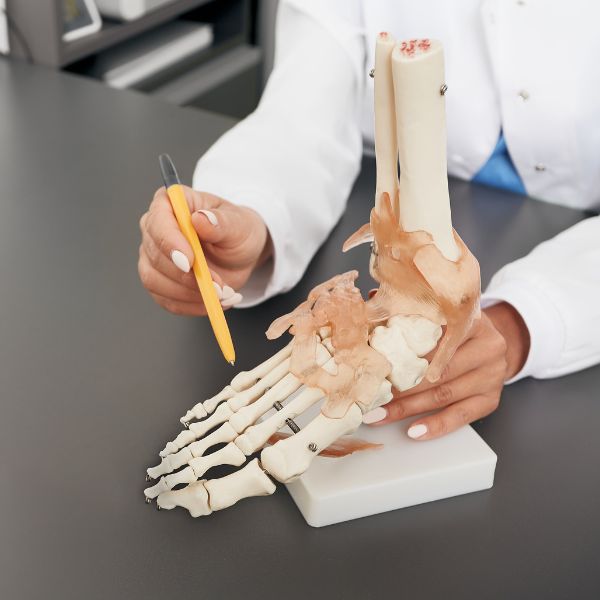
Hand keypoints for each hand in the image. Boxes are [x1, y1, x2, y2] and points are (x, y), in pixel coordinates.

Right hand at [139, 186, 271, 315]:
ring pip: (154, 280)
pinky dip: (191, 306)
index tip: (189, 262)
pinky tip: (212, 302)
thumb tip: (201, 219)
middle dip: (185, 276)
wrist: (240, 254)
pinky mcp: (159, 282)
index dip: (170, 242)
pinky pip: (166, 300)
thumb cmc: (238, 231)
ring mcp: (153, 257)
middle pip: (154, 254)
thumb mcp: (239, 224)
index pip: (158, 220)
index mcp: (172, 204)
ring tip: (220, 294)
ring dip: (189, 293)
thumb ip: (221, 222)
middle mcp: (155, 229)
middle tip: (217, 286)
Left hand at [363, 302, 529, 439]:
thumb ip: (410, 310)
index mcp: (472, 320)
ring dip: (408, 408)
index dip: (404, 350)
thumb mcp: (441, 314)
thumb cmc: (458, 329)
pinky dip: (436, 425)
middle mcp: (488, 347)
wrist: (496, 342)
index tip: (376, 361)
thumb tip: (373, 300)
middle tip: (371, 394)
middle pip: (438, 369)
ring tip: (379, 414)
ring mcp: (492, 375)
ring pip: (444, 394)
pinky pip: (461, 416)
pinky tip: (414, 431)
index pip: (436, 336)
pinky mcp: (491, 399)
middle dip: (400, 385)